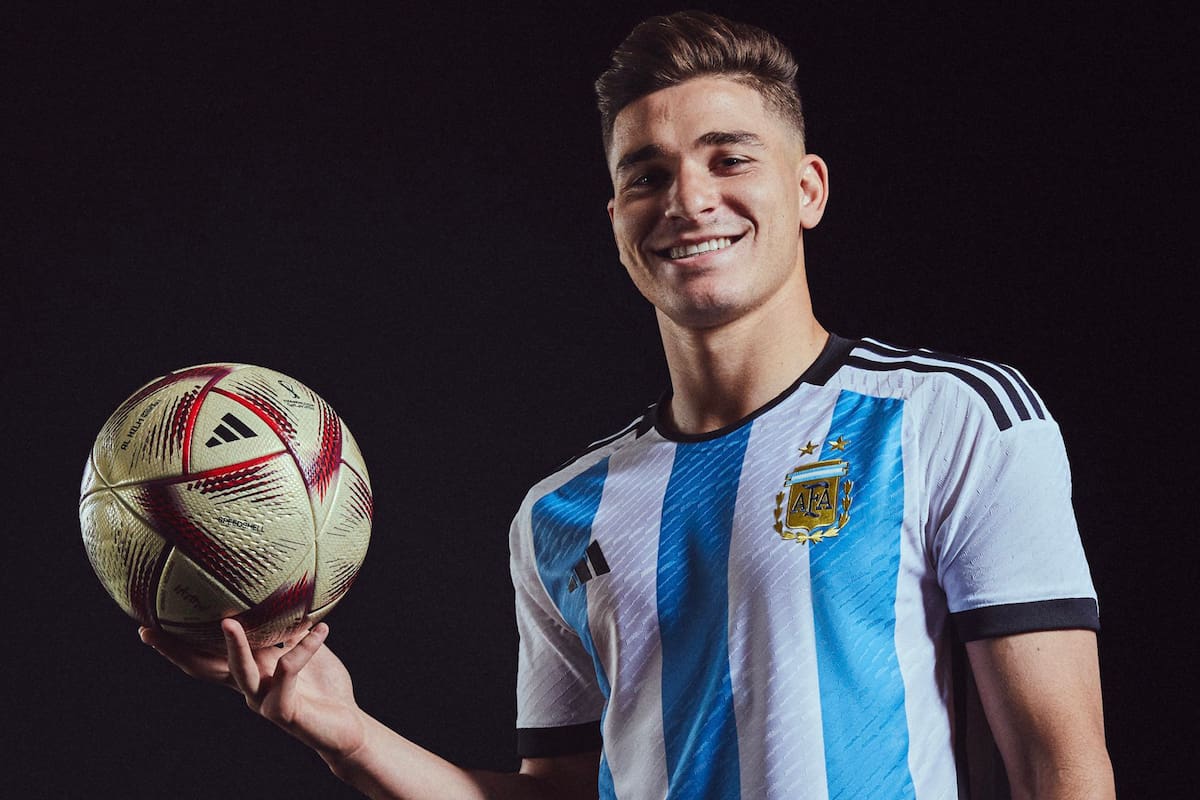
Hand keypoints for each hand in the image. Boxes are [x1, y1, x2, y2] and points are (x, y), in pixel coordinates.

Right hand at [140, 620, 367, 762]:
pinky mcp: (283, 710)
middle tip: (150, 629)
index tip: (149, 619)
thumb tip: (286, 586)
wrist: (347, 726)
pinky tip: (320, 628)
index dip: (178, 640)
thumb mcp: (303, 647)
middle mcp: (248, 687)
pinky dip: (304, 647)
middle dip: (175, 649)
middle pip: (203, 668)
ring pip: (239, 673)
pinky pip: (288, 672)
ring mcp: (262, 700)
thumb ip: (290, 626)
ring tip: (227, 622)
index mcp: (248, 670)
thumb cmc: (324, 685)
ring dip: (233, 647)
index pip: (205, 654)